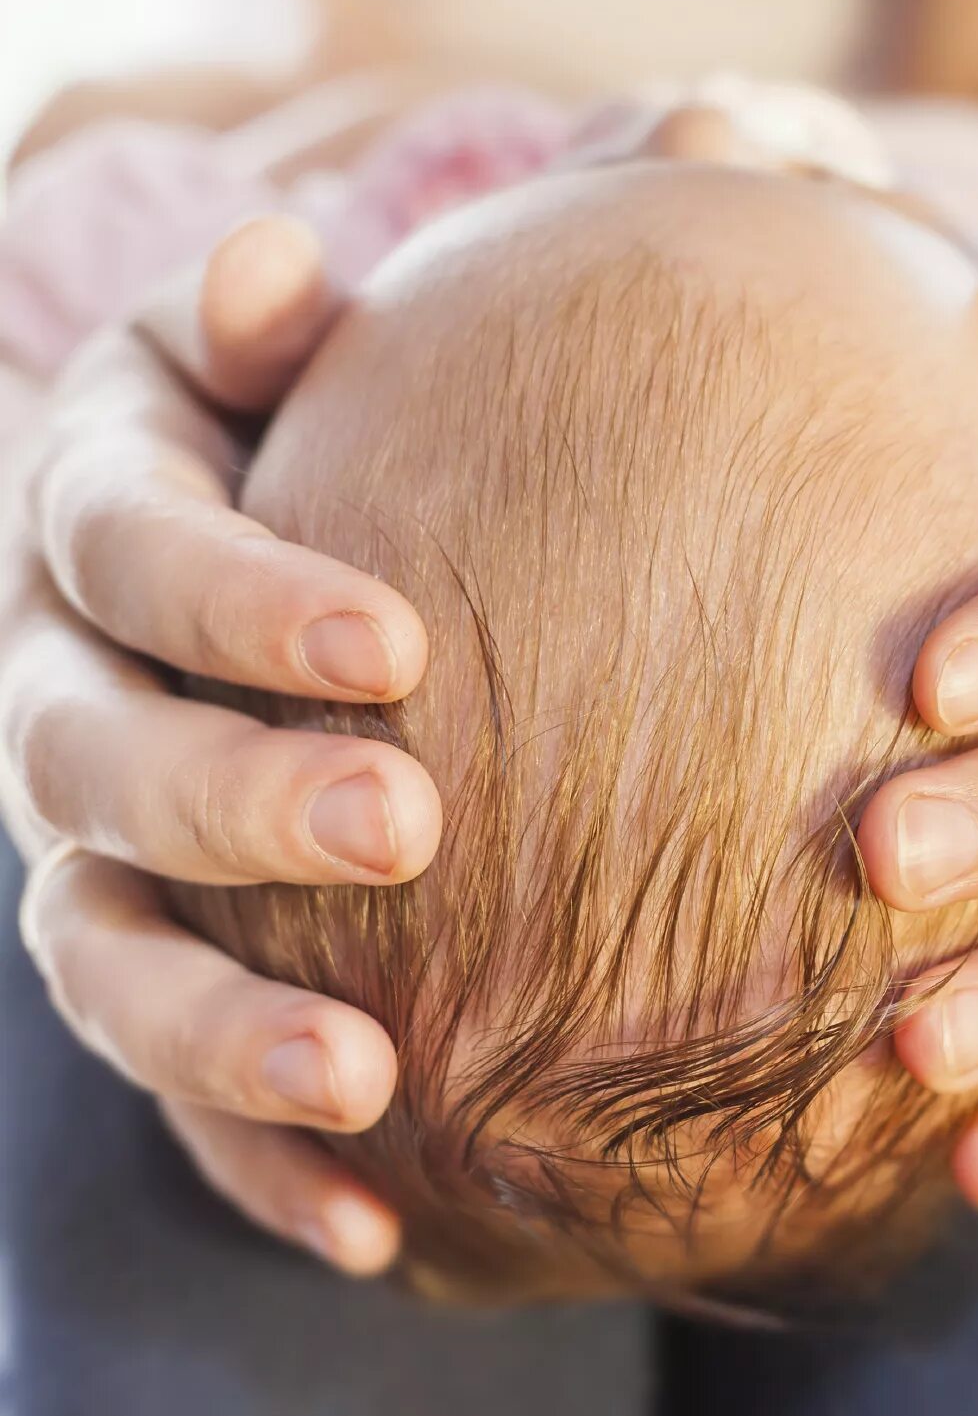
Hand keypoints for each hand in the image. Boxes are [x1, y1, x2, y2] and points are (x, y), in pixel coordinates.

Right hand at [0, 218, 435, 1272]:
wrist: (274, 546)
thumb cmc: (324, 415)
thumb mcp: (290, 341)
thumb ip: (289, 315)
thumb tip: (282, 266)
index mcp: (90, 513)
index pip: (121, 542)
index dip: (234, 592)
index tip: (393, 639)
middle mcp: (54, 689)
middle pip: (92, 760)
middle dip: (235, 799)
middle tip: (408, 825)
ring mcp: (82, 847)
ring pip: (99, 952)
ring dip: (219, 1029)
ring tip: (370, 1082)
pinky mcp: (146, 959)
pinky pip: (172, 1079)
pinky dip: (256, 1156)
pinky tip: (379, 1227)